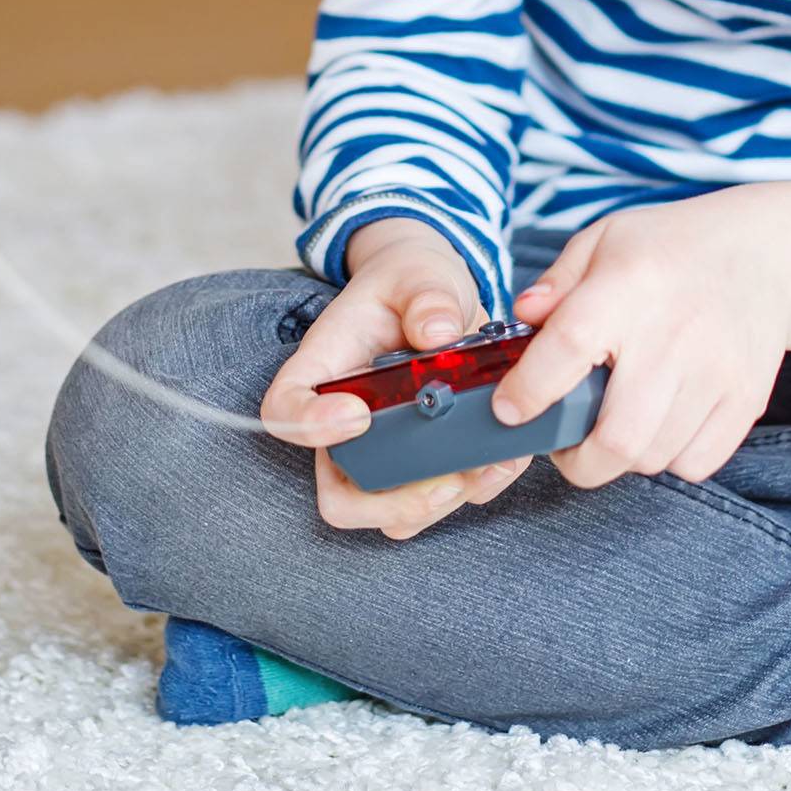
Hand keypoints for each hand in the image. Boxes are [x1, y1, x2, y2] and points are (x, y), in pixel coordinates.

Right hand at [260, 218, 534, 538]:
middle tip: (445, 473)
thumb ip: (427, 296)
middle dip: (394, 502)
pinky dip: (477, 489)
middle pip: (339, 497)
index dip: (310, 427)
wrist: (436, 295)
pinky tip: (505, 458)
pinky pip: (441, 501)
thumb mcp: (419, 274)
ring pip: (392, 516)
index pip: (284, 412)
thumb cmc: (411, 284)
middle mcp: (345, 424)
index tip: (357, 414)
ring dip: (442, 503)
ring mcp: (383, 451)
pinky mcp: (425, 460)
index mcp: (324, 370)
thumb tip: (438, 332)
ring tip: (489, 463)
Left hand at [491, 188, 790, 488]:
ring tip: (614, 421)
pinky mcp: (746, 399)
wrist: (763, 254)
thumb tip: (522, 318)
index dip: (530, 390)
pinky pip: (694, 463)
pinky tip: (661, 421)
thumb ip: (557, 283)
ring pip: (652, 458)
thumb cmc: (670, 249)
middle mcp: (675, 334)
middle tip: (563, 441)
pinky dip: (668, 457)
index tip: (507, 411)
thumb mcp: (604, 241)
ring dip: (620, 455)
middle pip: (617, 437)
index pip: (570, 347)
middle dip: (576, 459)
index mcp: (628, 286)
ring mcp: (717, 373)